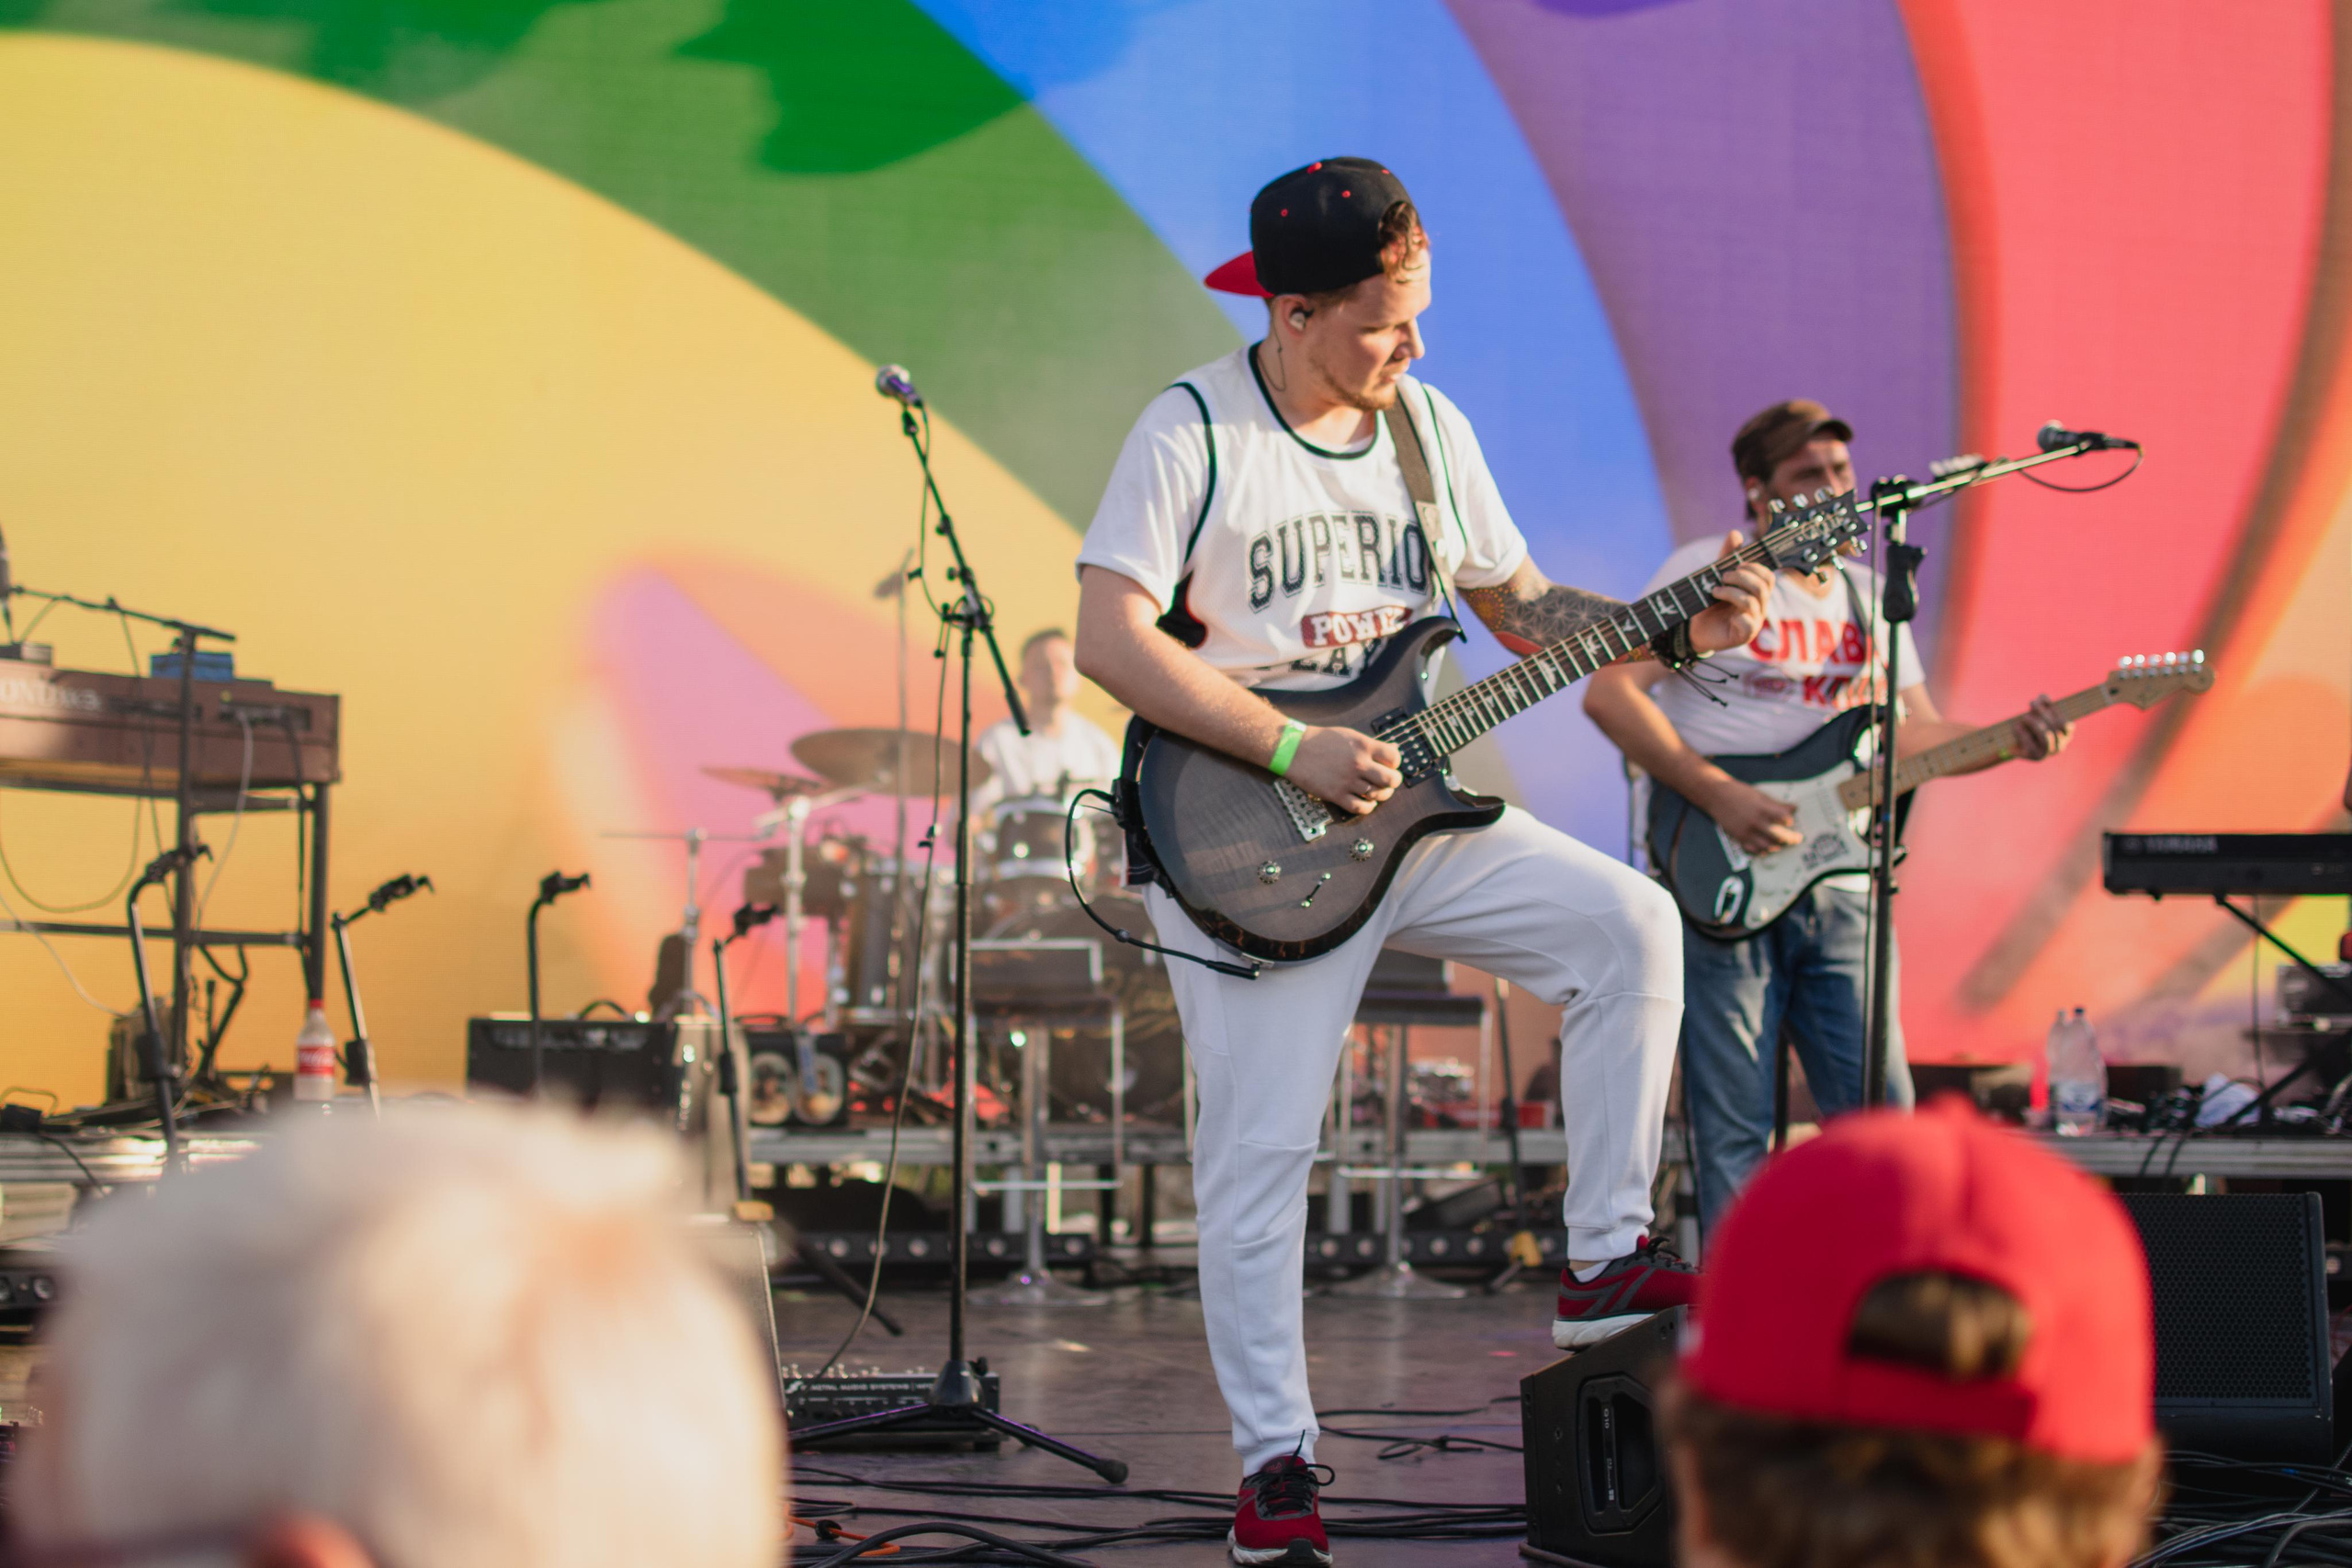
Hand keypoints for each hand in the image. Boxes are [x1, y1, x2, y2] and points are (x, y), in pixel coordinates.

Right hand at [1284, 726, 1400, 815]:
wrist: (1294, 749)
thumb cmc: (1320, 740)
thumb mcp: (1349, 736)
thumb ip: (1370, 745)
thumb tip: (1392, 750)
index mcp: (1363, 745)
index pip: (1395, 757)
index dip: (1395, 763)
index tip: (1389, 765)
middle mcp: (1358, 763)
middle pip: (1391, 779)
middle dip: (1393, 782)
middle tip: (1387, 781)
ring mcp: (1348, 780)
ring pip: (1379, 795)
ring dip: (1381, 795)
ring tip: (1376, 792)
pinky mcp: (1336, 794)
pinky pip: (1361, 808)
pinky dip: (1368, 807)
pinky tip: (1366, 802)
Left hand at [1686, 531, 1775, 654]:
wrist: (1695, 629)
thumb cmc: (1710, 602)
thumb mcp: (1717, 577)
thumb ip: (1727, 557)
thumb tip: (1735, 533)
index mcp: (1757, 592)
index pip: (1768, 576)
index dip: (1754, 568)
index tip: (1736, 565)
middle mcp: (1760, 606)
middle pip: (1763, 587)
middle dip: (1742, 577)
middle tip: (1723, 577)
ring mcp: (1754, 621)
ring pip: (1752, 602)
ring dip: (1731, 592)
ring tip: (1714, 591)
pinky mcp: (1744, 635)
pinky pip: (1749, 624)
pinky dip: (1738, 616)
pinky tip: (1727, 614)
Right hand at [1700, 776, 1801, 856]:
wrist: (1715, 795)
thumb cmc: (1737, 792)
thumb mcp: (1759, 794)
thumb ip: (1776, 804)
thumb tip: (1793, 808)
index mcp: (1762, 807)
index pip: (1785, 817)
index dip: (1791, 820)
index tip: (1792, 821)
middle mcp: (1755, 821)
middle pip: (1779, 835)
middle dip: (1791, 838)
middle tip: (1797, 839)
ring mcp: (1747, 831)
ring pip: (1768, 846)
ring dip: (1778, 846)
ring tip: (1782, 844)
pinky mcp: (1739, 837)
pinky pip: (1754, 849)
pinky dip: (1762, 851)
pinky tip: (1767, 849)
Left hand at [2013, 695, 2072, 760]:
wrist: (2013, 745)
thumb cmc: (2028, 726)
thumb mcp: (2036, 713)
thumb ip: (2042, 704)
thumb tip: (2043, 696)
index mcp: (2065, 735)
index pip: (2065, 723)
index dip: (2055, 710)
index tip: (2044, 699)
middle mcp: (2060, 745)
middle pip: (2054, 727)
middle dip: (2043, 712)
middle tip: (2032, 702)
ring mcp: (2049, 753)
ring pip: (2045, 736)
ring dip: (2035, 724)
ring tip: (2025, 717)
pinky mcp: (2035, 757)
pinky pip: (2031, 744)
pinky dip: (2023, 733)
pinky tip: (2016, 725)